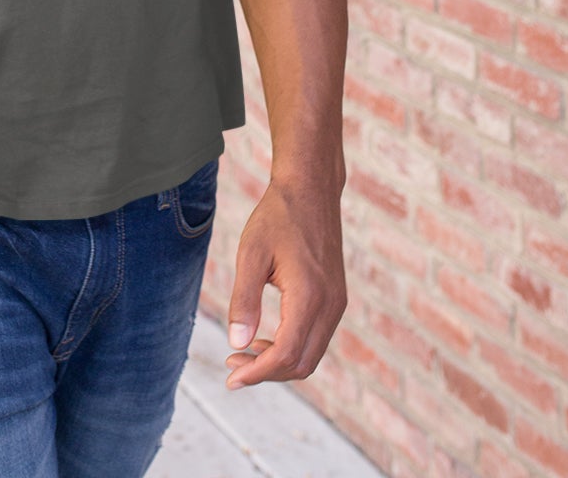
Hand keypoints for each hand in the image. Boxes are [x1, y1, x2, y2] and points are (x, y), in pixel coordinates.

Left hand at [223, 176, 346, 387]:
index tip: (230, 378)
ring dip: (279, 362)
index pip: (286, 355)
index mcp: (309, 296)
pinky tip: (265, 338)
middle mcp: (330, 305)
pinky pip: (316, 338)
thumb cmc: (277, 217)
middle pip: (302, 364)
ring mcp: (337, 303)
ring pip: (311, 354)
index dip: (258, 373)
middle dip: (266, 373)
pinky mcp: (336, 298)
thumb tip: (237, 344)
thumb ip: (244, 299)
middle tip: (232, 365)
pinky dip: (292, 348)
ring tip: (244, 353)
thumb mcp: (251, 253)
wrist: (310, 189)